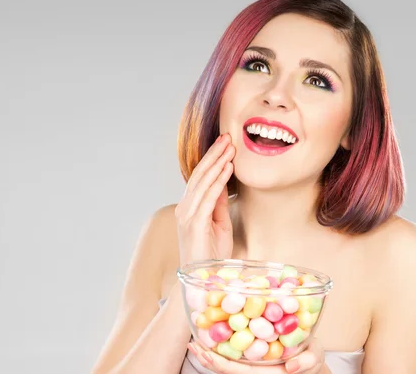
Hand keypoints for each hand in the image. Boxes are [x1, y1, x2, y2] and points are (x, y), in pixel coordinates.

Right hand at [175, 133, 235, 265]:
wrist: (203, 280)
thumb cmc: (211, 255)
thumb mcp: (219, 224)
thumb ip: (218, 205)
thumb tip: (224, 184)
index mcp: (189, 207)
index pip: (201, 177)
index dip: (213, 159)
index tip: (226, 144)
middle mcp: (185, 208)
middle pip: (200, 174)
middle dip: (215, 154)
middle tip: (228, 136)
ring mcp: (188, 215)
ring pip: (203, 181)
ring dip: (218, 162)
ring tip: (230, 147)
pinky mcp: (194, 224)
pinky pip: (208, 197)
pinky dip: (219, 180)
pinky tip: (228, 167)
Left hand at [187, 337, 325, 373]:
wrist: (314, 357)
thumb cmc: (313, 357)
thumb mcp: (314, 358)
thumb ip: (305, 362)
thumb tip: (291, 367)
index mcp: (266, 372)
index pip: (239, 371)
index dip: (221, 363)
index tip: (205, 354)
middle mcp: (257, 368)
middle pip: (228, 367)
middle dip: (209, 357)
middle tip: (193, 344)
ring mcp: (255, 362)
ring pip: (229, 360)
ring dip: (211, 351)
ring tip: (196, 340)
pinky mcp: (256, 352)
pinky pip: (236, 351)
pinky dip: (223, 343)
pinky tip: (213, 333)